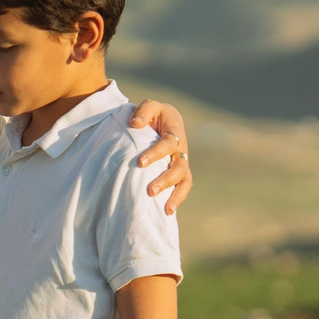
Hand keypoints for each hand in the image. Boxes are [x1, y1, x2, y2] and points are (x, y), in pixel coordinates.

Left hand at [126, 98, 192, 214]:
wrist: (161, 121)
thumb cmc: (153, 115)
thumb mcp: (149, 106)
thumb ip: (143, 112)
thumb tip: (134, 124)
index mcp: (175, 132)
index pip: (168, 143)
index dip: (156, 153)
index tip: (140, 162)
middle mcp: (181, 150)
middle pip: (179, 167)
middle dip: (165, 179)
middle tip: (150, 190)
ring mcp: (181, 163)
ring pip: (184, 180)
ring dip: (175, 194)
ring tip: (166, 209)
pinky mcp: (178, 174)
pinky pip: (182, 188)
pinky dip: (177, 200)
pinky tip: (167, 212)